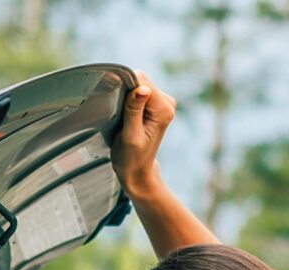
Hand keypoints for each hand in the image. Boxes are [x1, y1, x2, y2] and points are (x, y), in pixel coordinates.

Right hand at [111, 70, 177, 199]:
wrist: (137, 171)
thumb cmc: (131, 158)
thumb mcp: (130, 136)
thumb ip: (134, 110)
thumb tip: (142, 88)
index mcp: (164, 109)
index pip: (141, 80)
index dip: (125, 89)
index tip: (120, 109)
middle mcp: (167, 103)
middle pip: (140, 80)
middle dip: (126, 95)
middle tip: (123, 118)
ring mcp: (162, 103)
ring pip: (138, 84)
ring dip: (126, 99)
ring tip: (125, 120)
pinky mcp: (155, 104)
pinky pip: (137, 91)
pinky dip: (128, 101)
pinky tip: (127, 118)